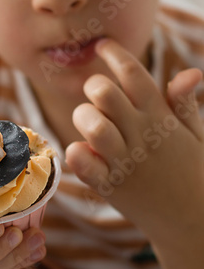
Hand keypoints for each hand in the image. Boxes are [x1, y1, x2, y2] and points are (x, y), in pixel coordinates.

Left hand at [66, 38, 203, 237]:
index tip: (102, 45)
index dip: (114, 53)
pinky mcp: (111, 187)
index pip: (133, 73)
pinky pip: (82, 162)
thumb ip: (186, 104)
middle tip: (97, 96)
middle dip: (94, 86)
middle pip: (104, 92)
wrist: (193, 222)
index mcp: (162, 118)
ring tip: (91, 126)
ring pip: (91, 123)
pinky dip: (76, 153)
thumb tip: (188, 72)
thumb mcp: (196, 136)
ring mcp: (125, 162)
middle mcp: (141, 135)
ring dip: (84, 118)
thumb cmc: (193, 173)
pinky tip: (84, 153)